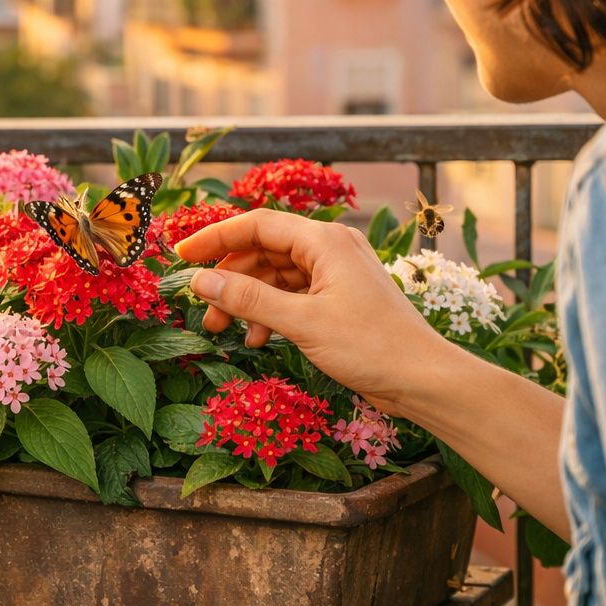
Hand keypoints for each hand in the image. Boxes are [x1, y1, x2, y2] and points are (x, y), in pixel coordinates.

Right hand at [175, 208, 457, 414]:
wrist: (424, 380)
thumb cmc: (370, 346)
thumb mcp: (301, 322)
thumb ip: (248, 298)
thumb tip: (201, 281)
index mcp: (325, 241)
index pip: (257, 225)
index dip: (215, 238)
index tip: (181, 256)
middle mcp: (331, 249)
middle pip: (263, 251)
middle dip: (230, 278)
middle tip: (204, 310)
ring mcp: (336, 274)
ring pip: (276, 275)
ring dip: (248, 299)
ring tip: (225, 330)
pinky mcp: (340, 299)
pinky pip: (293, 295)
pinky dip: (270, 313)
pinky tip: (257, 339)